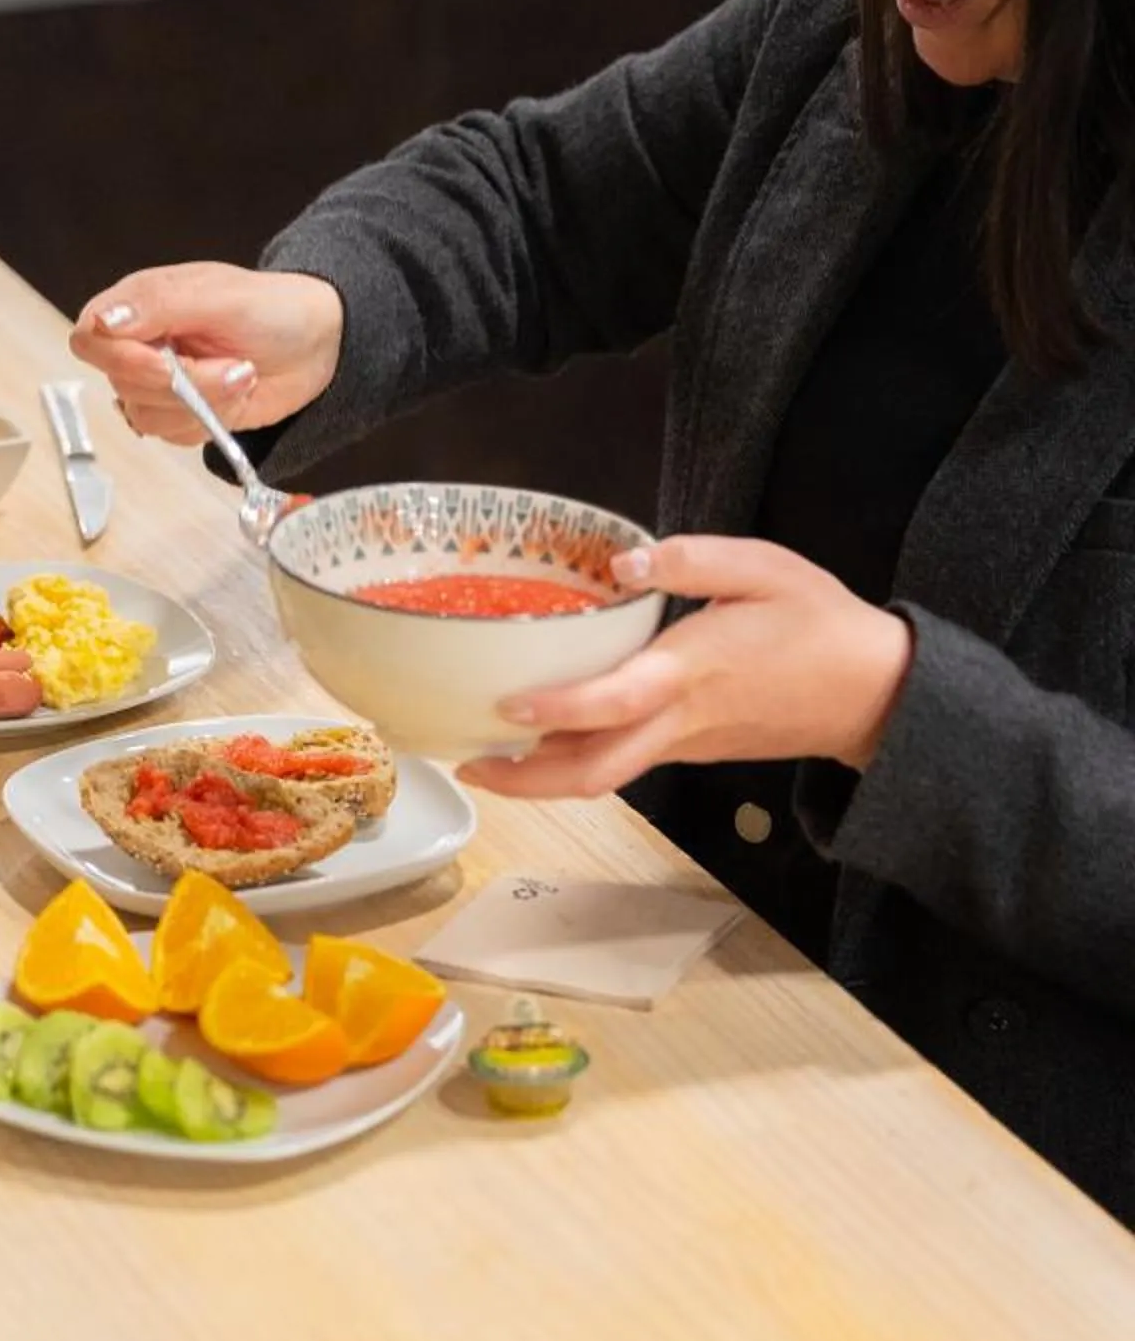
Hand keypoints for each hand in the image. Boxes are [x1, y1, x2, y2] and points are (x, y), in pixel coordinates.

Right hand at [71, 262, 344, 444]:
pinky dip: (209, 421)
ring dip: (203, 402)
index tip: (165, 362)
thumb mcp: (218, 295)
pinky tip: (236, 394)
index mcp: (139, 305)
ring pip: (146, 417)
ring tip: (241, 373)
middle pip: (121, 384)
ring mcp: (160, 384)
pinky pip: (173, 436)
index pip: (91, 338)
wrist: (319, 342)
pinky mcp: (182, 415)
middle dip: (183, 383)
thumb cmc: (273, 307)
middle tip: (232, 364)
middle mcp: (142, 345)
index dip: (121, 358)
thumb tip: (103, 320)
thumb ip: (157, 304)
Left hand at [458, 536, 913, 799]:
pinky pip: (624, 762)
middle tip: (467, 763)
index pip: (613, 703)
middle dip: (525, 780)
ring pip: (604, 775)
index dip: (556, 710)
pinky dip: (577, 760)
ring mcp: (683, 744)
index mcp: (692, 673)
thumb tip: (625, 564)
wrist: (874, 692)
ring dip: (544, 775)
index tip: (504, 706)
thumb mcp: (764, 568)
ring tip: (487, 753)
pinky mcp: (690, 749)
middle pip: (592, 773)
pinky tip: (547, 735)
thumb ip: (692, 560)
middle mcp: (679, 721)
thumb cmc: (821, 625)